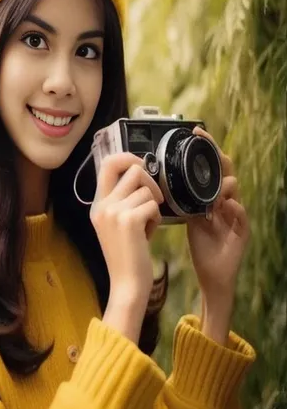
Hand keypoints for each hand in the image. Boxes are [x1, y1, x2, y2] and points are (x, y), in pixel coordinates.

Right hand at [90, 153, 163, 341]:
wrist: (127, 284)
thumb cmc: (127, 256)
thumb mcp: (117, 225)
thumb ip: (122, 200)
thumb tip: (140, 173)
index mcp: (97, 204)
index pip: (107, 163)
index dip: (128, 156)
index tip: (141, 164)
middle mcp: (102, 205)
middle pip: (132, 170)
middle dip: (150, 181)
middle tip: (155, 199)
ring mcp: (114, 212)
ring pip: (146, 190)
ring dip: (154, 206)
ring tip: (147, 226)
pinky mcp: (129, 220)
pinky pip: (153, 206)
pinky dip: (156, 219)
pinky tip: (148, 235)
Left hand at [187, 127, 249, 338]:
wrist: (212, 275)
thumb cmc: (202, 245)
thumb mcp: (190, 219)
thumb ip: (185, 200)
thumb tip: (166, 181)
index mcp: (214, 198)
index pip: (212, 168)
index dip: (207, 150)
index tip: (196, 133)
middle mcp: (227, 202)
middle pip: (226, 172)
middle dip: (217, 156)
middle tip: (205, 142)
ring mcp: (237, 216)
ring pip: (235, 191)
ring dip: (224, 184)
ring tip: (215, 183)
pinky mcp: (242, 233)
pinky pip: (242, 218)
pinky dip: (235, 210)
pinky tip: (228, 205)